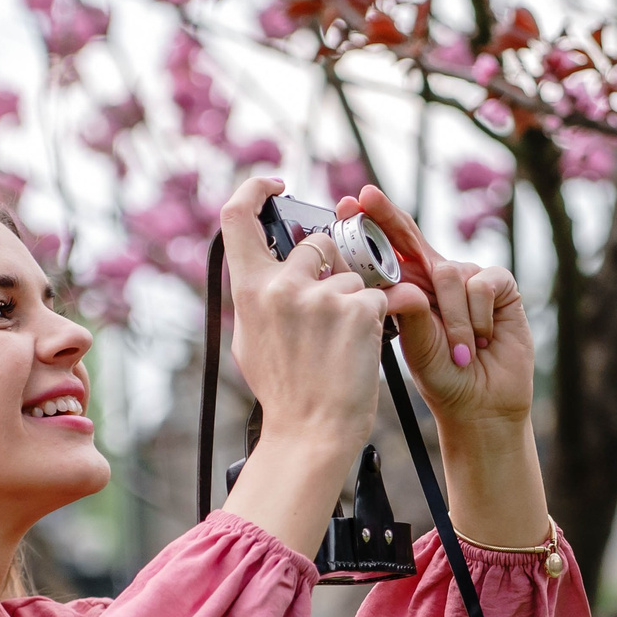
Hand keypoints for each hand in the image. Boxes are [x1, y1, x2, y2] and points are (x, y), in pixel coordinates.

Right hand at [217, 176, 433, 555]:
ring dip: (356, 303)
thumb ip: (260, 297)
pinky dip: (379, 319)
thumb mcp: (252, 339)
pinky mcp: (360, 310)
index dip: (255, 189)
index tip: (276, 183)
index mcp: (250, 290)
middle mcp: (283, 286)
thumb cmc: (285, 392)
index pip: (236, 217)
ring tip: (343, 348)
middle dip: (332, 269)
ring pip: (353, 277)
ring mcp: (323, 297)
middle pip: (316, 246)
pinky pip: (380, 297)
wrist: (312, 433)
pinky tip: (363, 349)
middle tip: (334, 312)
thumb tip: (267, 269)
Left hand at [347, 185, 533, 439]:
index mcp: (411, 286)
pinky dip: (478, 318)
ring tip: (461, 351)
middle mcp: (438, 275)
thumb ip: (403, 304)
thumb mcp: (413, 338)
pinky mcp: (500, 286)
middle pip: (412, 235)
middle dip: (387, 216)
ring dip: (454, 320)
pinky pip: (481, 285)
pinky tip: (484, 340)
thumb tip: (387, 279)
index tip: (345, 205)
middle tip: (366, 197)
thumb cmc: (442, 374)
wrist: (479, 403)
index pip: (388, 248)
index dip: (371, 224)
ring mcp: (470, 277)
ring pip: (450, 275)